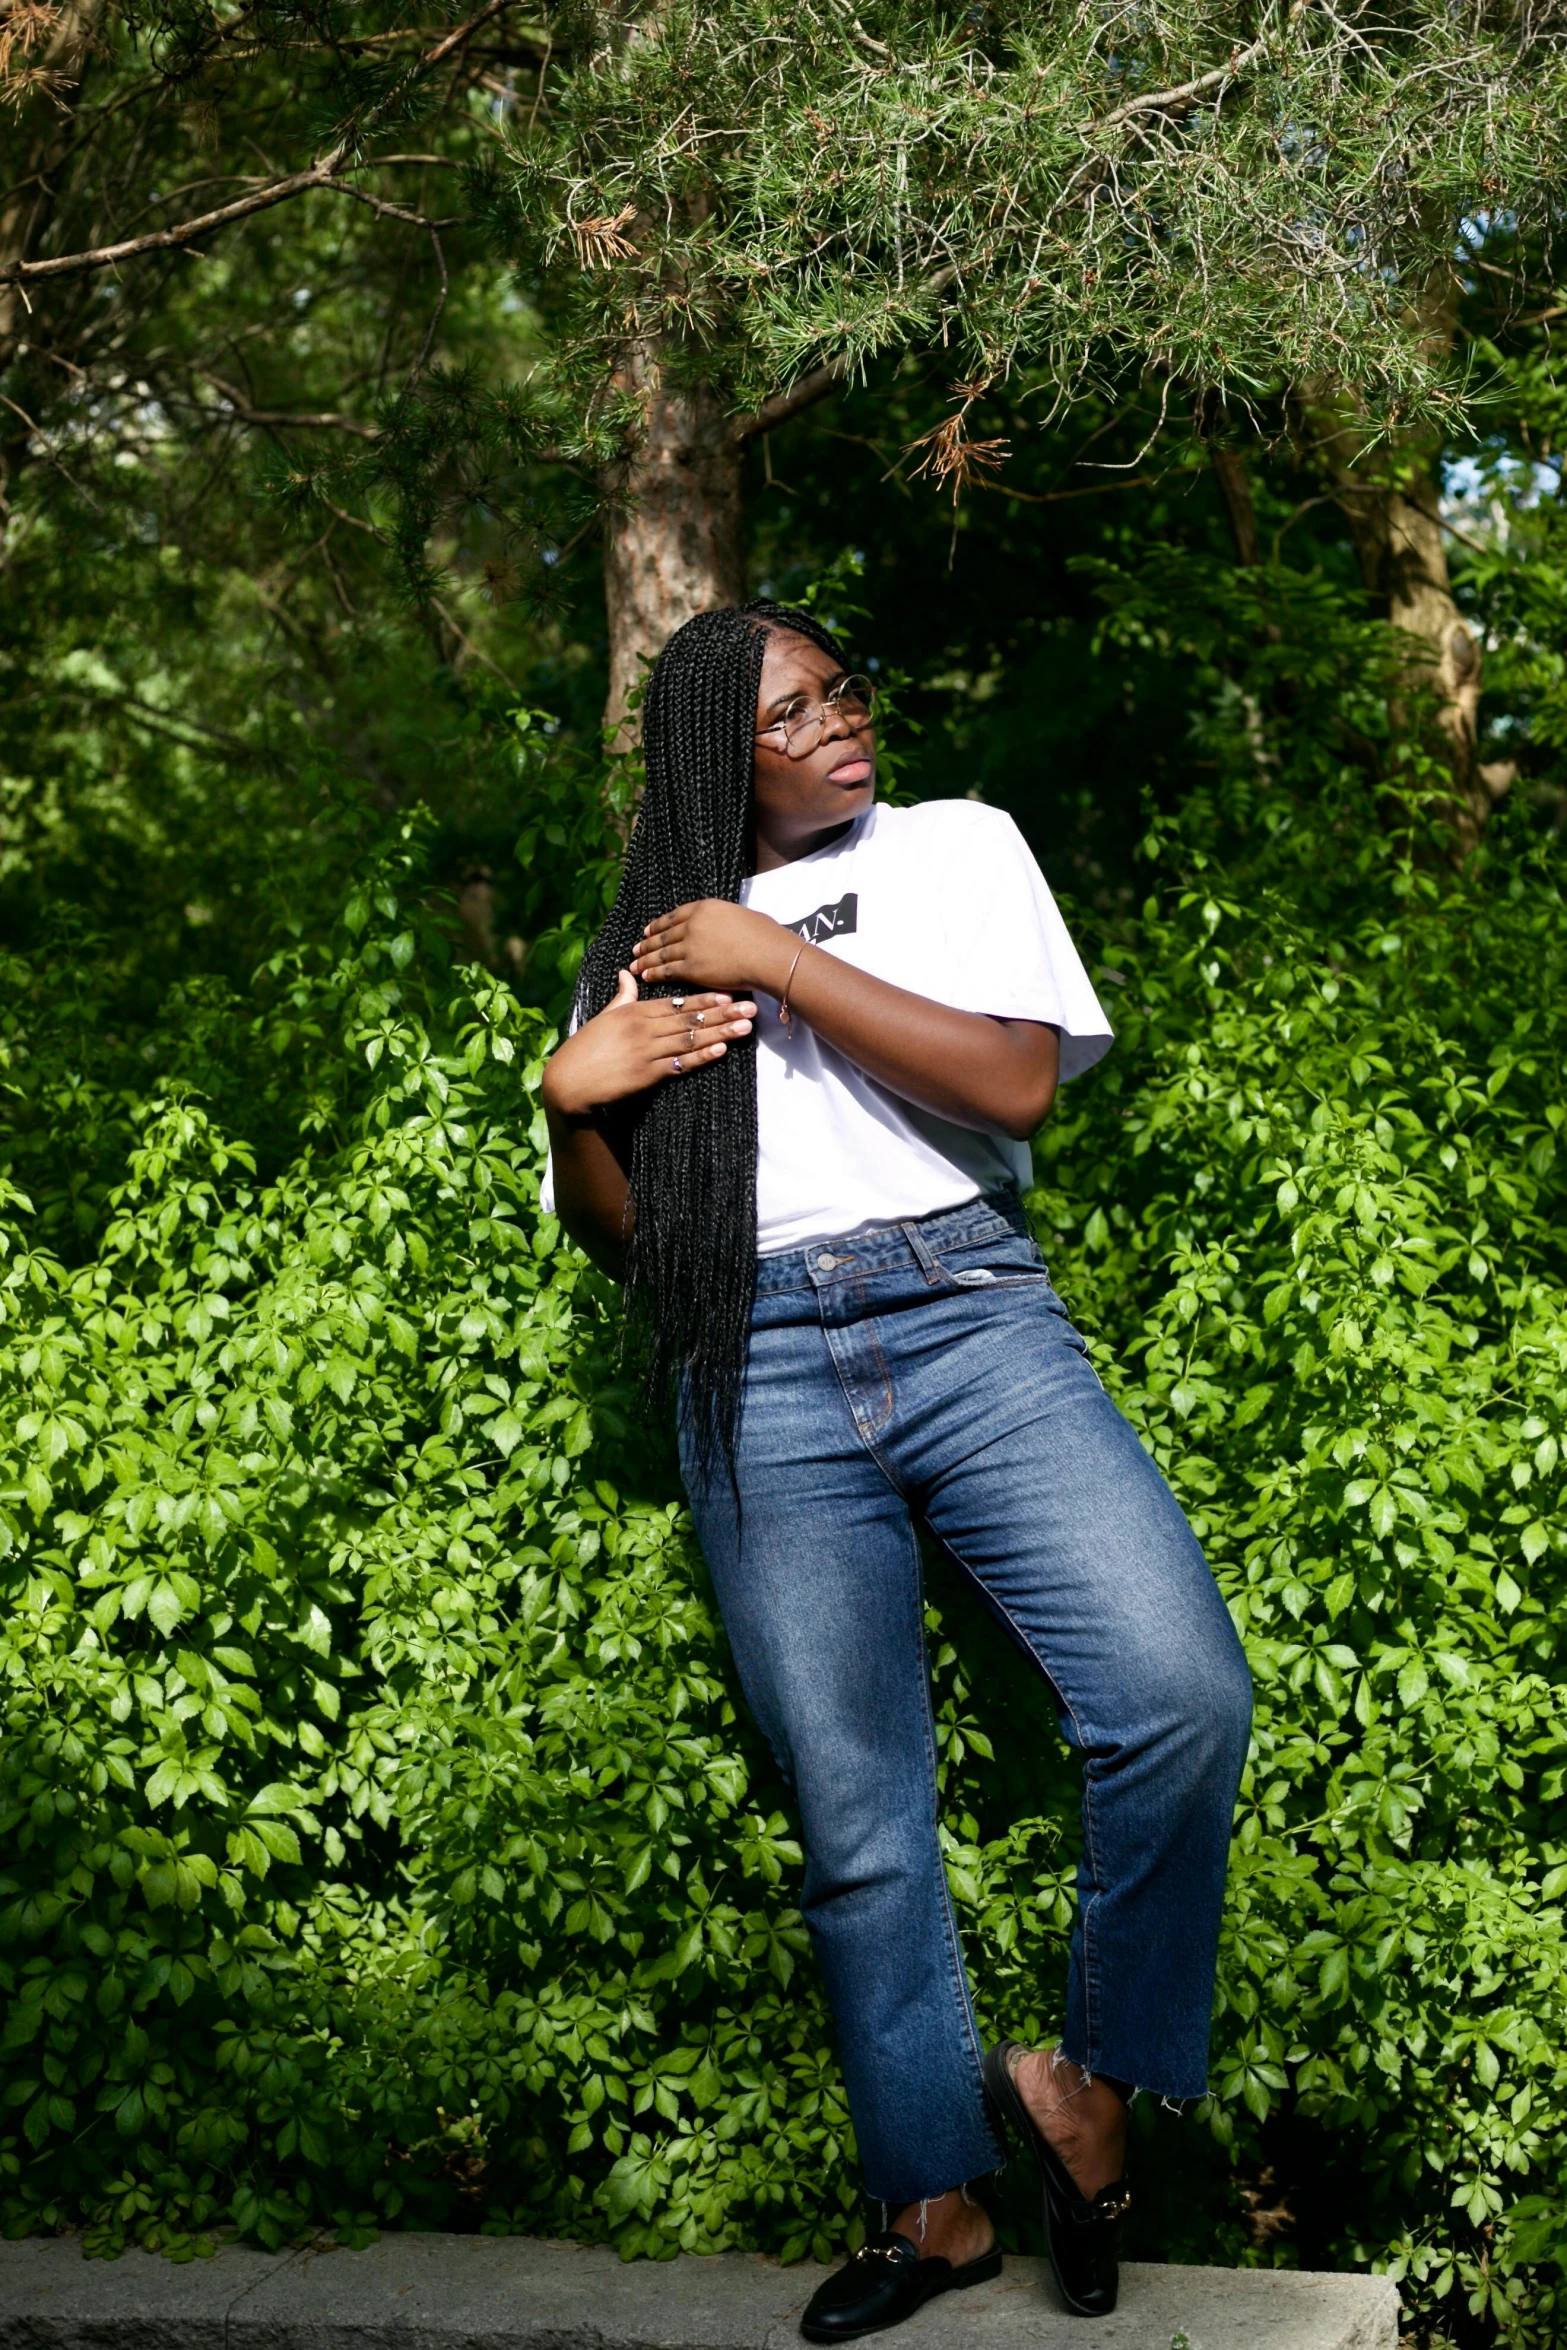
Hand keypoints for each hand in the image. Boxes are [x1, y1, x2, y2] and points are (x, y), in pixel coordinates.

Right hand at [542, 972, 757, 1117]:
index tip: (728, 993)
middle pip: (690, 1019)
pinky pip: (680, 1064)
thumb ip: (622, 996)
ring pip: (690, 1039)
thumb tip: (625, 972)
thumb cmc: (586, 1048)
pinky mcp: (646, 1075)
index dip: (704, 999)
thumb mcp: (604, 1017)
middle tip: (751, 1006)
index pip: (676, 1002)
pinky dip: (701, 1056)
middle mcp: (643, 1029)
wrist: (569, 1081)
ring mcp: (646, 1051)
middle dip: (723, 1013)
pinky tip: (721, 1050)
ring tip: (746, 1027)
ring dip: (721, 1033)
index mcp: (634, 1012)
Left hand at [630, 901, 793, 994]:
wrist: (768, 955)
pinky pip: (667, 971)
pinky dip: (654, 973)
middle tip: (635, 948)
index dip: (658, 925)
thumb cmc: (765, 935)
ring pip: (661, 953)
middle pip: (664, 935)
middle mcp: (692, 925)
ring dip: (645, 959)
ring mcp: (690, 946)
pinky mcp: (692, 968)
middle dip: (647, 943)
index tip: (648, 930)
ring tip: (634, 964)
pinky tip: (645, 976)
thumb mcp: (741, 915)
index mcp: (705, 907)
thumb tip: (722, 926)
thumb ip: (723, 920)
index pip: (674, 916)